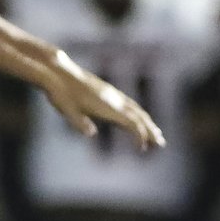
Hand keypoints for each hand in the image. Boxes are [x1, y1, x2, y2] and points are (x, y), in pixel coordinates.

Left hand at [47, 52, 164, 148]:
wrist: (58, 72)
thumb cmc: (60, 94)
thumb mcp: (67, 110)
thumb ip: (80, 122)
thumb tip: (91, 133)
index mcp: (106, 106)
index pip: (130, 122)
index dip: (139, 135)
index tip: (142, 148)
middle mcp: (113, 99)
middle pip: (138, 116)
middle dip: (150, 130)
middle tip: (161, 143)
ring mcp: (111, 93)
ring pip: (135, 109)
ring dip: (146, 122)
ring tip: (155, 133)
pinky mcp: (107, 91)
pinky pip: (128, 104)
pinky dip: (137, 114)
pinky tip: (137, 118)